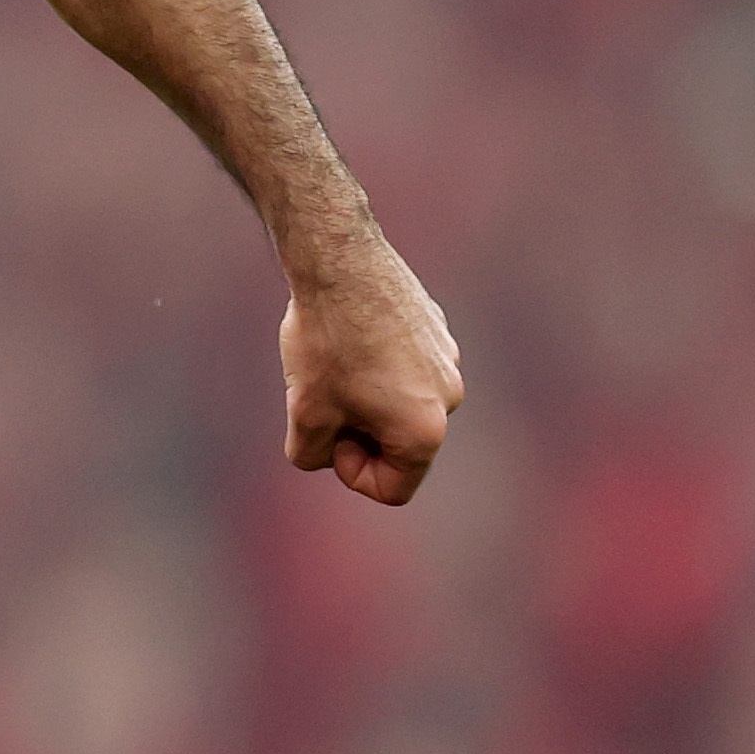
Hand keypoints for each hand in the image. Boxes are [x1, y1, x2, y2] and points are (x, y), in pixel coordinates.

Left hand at [278, 233, 461, 504]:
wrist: (341, 264)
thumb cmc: (326, 342)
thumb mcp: (305, 412)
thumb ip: (312, 454)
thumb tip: (322, 456)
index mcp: (425, 431)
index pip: (393, 489)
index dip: (350, 472)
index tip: (328, 436)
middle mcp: (449, 399)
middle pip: (398, 445)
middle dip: (357, 431)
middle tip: (322, 396)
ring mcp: (448, 361)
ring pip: (399, 402)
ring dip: (365, 396)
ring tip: (333, 360)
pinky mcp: (438, 330)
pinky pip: (404, 367)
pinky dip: (375, 364)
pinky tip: (348, 334)